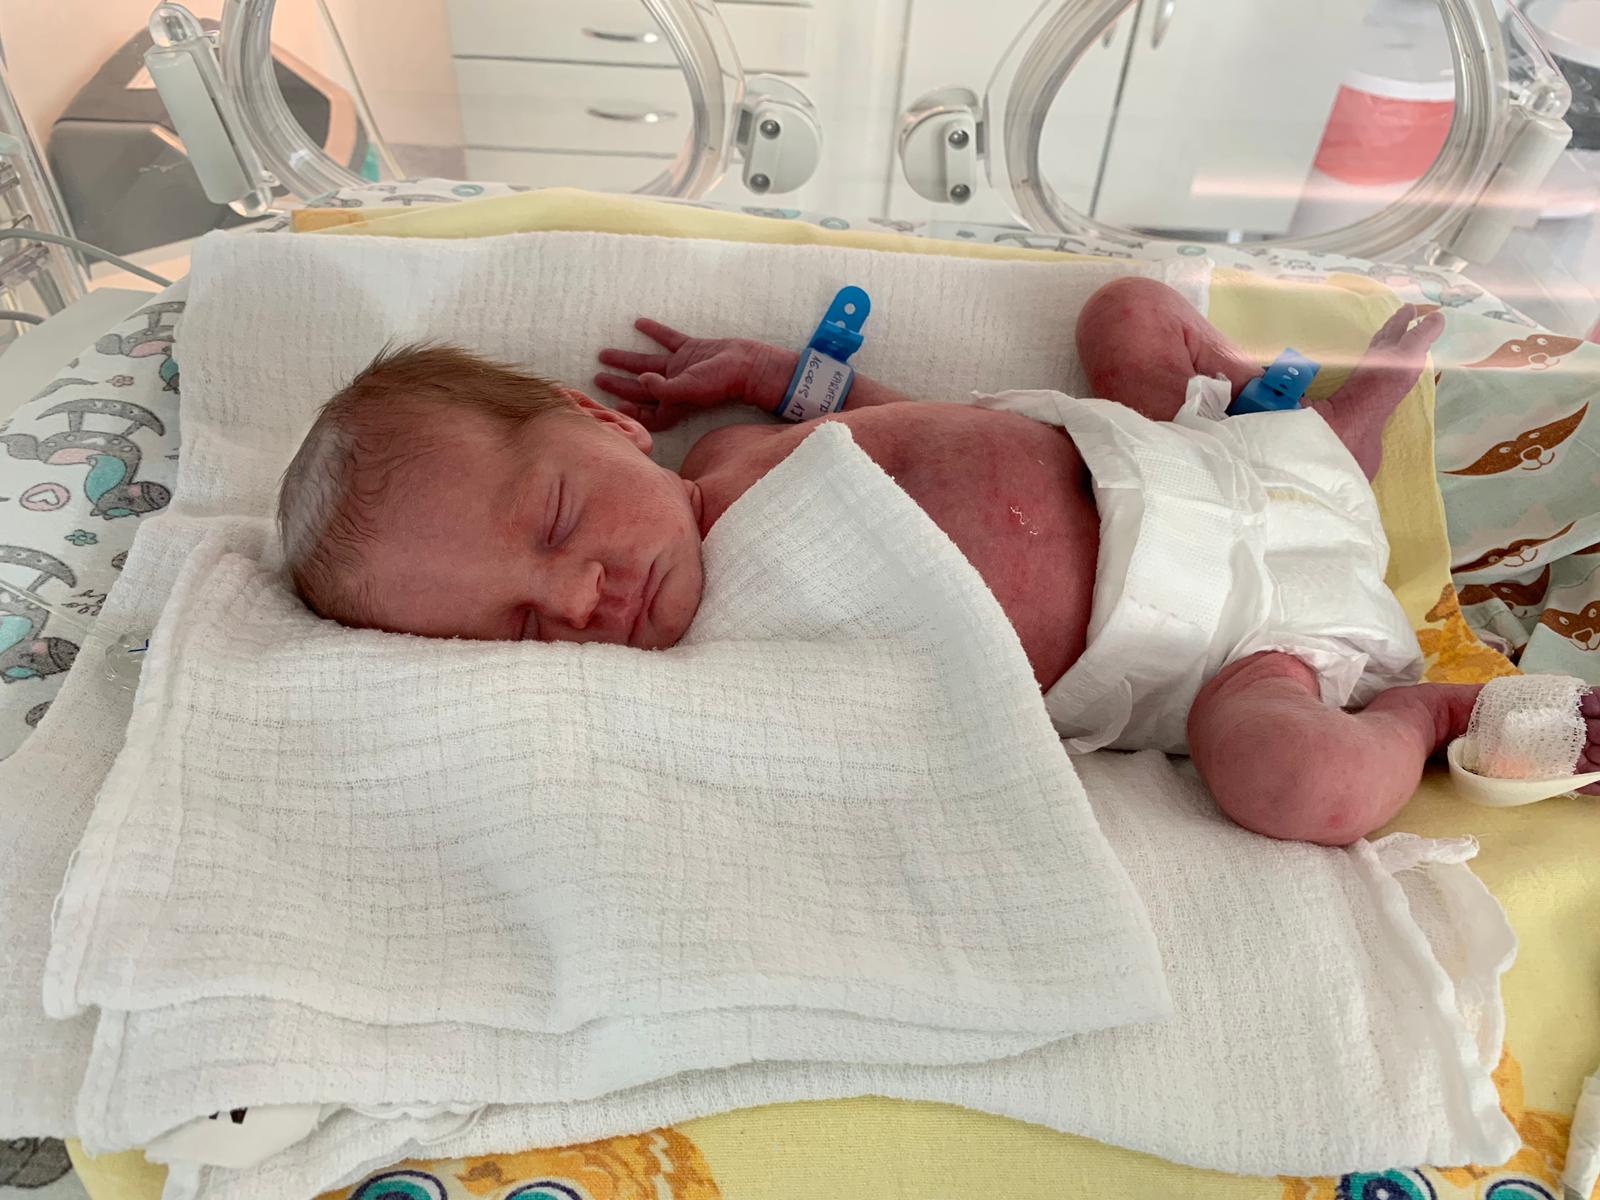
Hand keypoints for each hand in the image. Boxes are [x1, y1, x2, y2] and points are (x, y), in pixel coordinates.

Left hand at [594, 318, 787, 430]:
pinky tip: (638, 323)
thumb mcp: (690, 389)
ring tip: (604, 354)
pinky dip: (654, 332)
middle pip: (640, 389)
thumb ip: (664, 389)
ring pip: (648, 364)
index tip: (613, 405)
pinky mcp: (691, 350)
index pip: (647, 413)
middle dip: (618, 385)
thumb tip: (640, 380)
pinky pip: (668, 340)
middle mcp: (675, 388)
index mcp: (675, 403)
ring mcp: (682, 369)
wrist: (748, 363)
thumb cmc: (721, 382)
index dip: (629, 412)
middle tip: (597, 378)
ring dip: (626, 360)